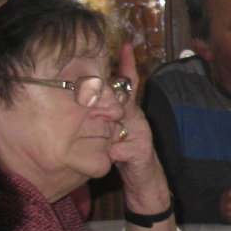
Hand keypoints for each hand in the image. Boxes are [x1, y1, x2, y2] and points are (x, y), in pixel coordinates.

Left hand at [109, 43, 168, 207]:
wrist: (145, 184)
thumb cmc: (124, 158)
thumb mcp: (110, 136)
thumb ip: (102, 121)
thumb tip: (85, 106)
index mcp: (129, 112)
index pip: (128, 85)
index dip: (127, 66)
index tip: (125, 46)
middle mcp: (137, 118)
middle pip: (122, 99)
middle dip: (111, 95)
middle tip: (93, 89)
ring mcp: (142, 133)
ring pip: (119, 121)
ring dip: (107, 128)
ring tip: (100, 131)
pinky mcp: (142, 151)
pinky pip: (120, 147)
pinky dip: (113, 152)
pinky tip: (111, 156)